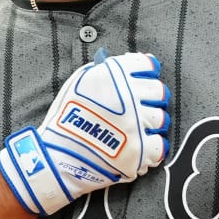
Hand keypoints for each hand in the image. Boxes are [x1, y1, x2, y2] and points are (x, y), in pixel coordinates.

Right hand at [0, 51, 169, 214]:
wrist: (57, 156)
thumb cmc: (67, 117)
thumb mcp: (79, 82)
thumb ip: (105, 70)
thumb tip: (130, 62)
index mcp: (114, 76)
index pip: (148, 64)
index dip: (147, 71)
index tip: (144, 78)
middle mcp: (129, 97)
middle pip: (159, 91)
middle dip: (153, 97)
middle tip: (142, 105)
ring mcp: (136, 124)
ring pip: (162, 118)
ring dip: (152, 122)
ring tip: (138, 127)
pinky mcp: (140, 151)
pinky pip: (160, 145)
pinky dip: (153, 146)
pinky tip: (141, 144)